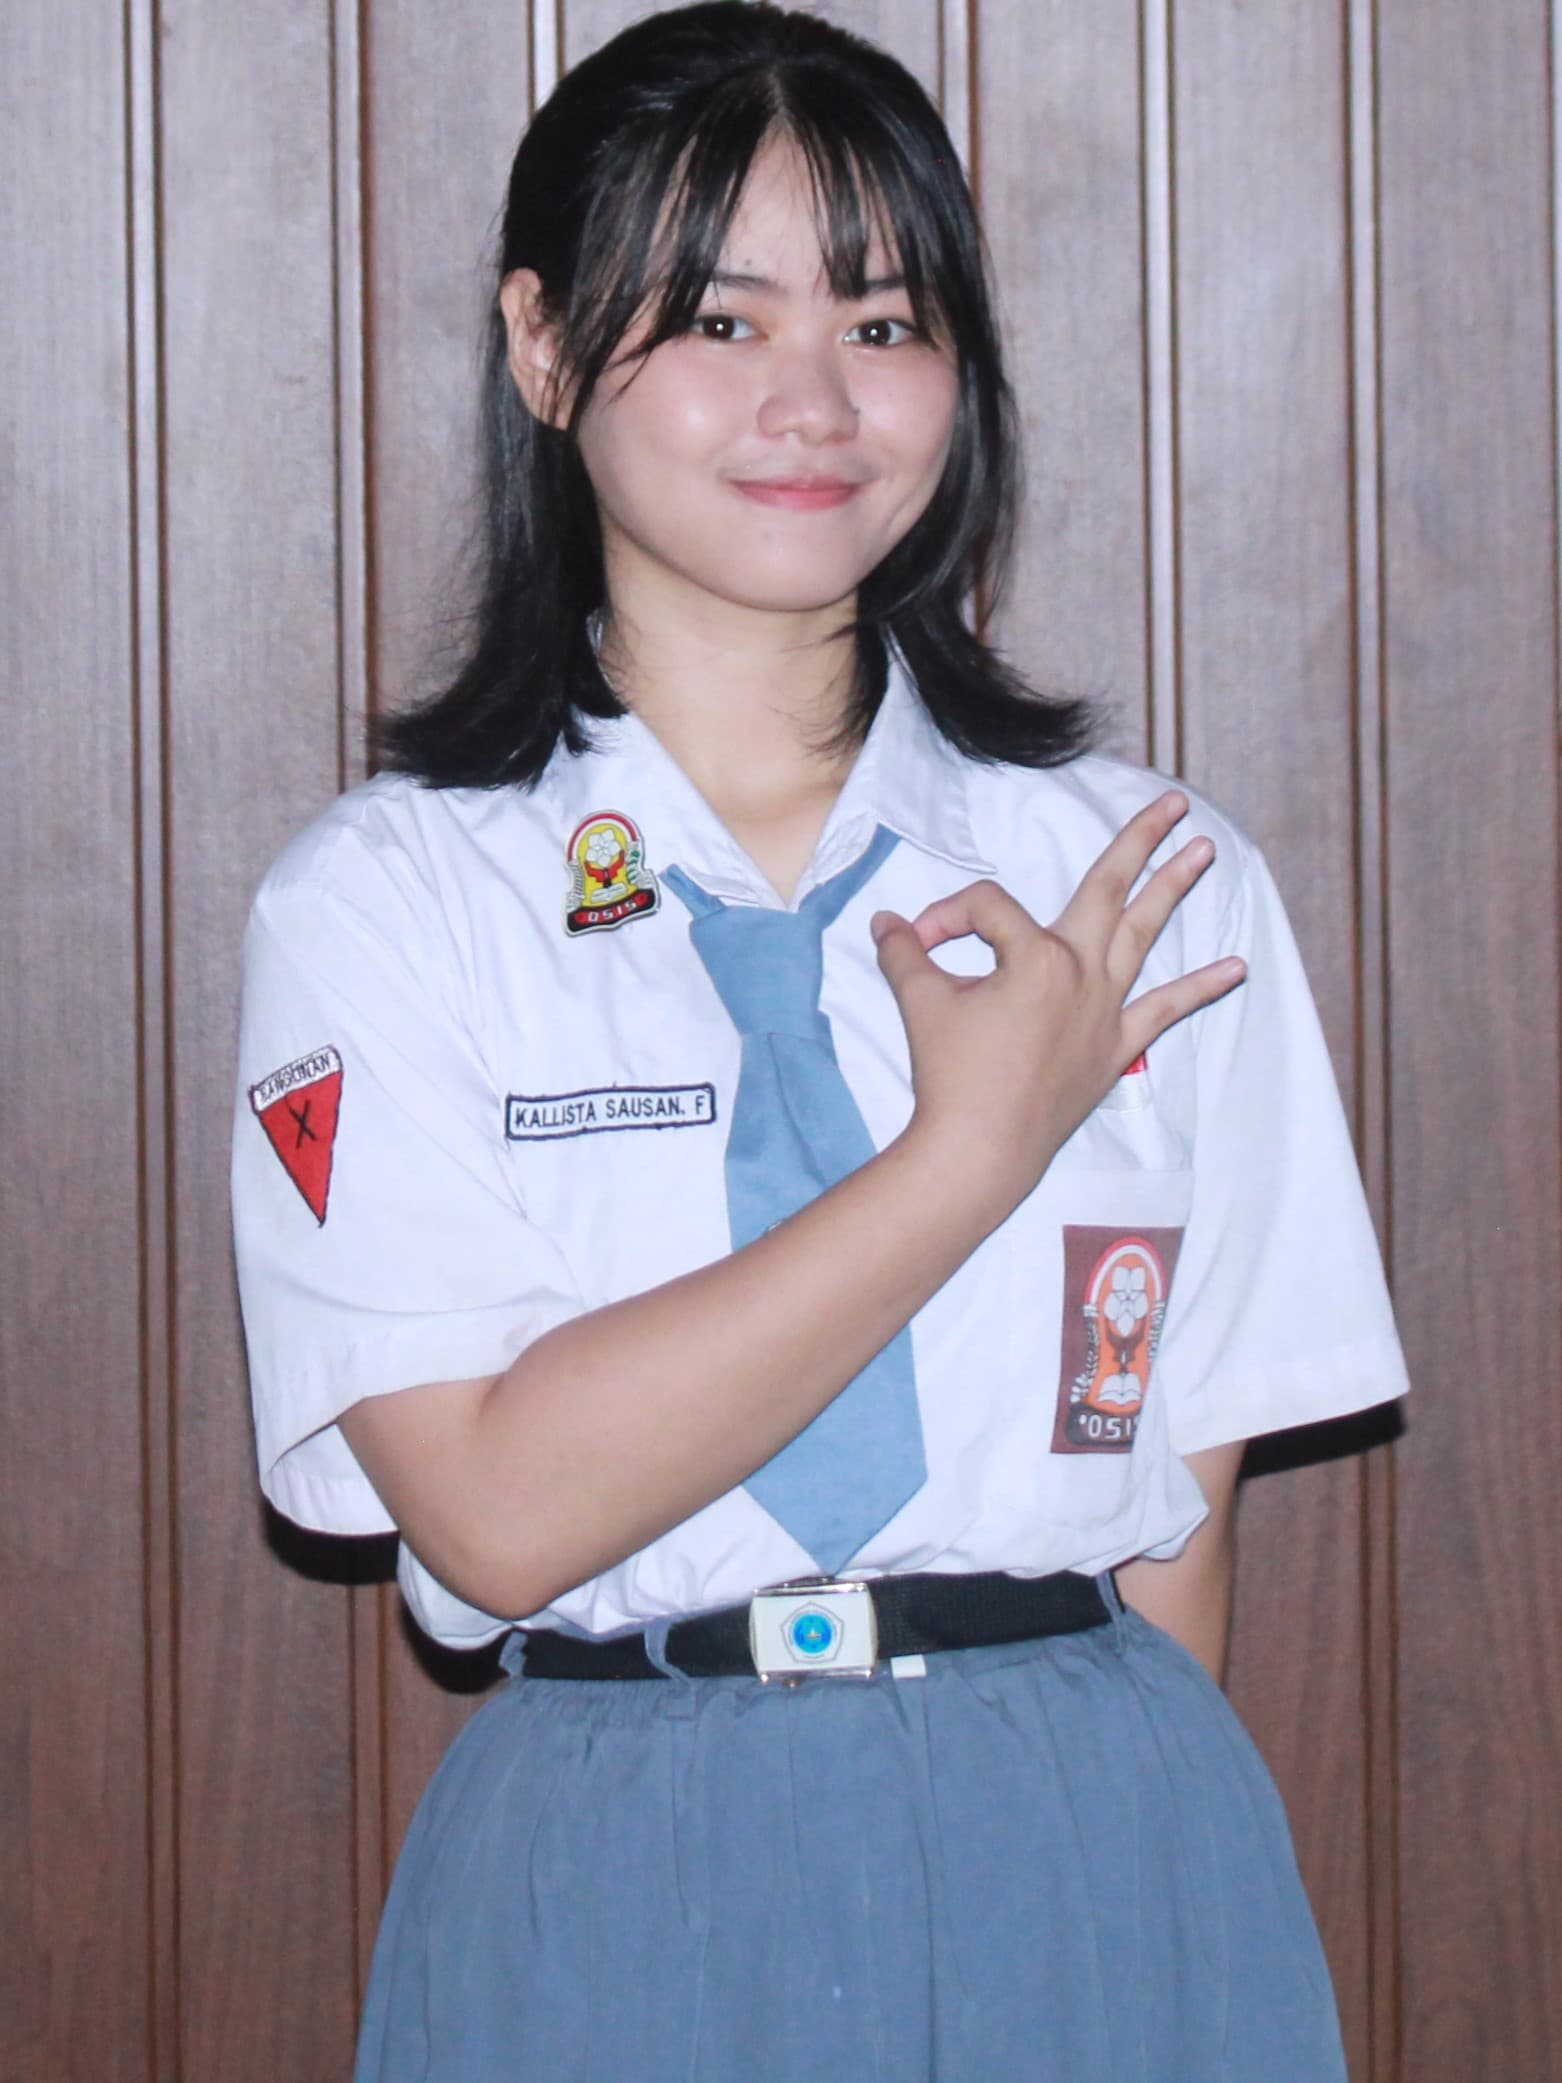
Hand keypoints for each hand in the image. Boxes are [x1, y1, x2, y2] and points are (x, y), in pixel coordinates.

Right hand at [869, 791, 1243, 1221]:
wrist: (979, 1149)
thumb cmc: (950, 1074)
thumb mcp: (920, 1003)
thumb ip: (905, 954)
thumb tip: (887, 922)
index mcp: (1034, 956)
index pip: (989, 909)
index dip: (948, 918)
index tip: (919, 944)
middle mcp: (1080, 972)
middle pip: (1109, 887)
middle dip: (1141, 840)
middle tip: (1174, 803)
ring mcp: (1105, 1009)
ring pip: (1144, 934)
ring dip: (1175, 889)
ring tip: (1206, 851)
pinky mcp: (1115, 1046)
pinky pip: (1166, 1010)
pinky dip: (1201, 989)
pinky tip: (1236, 969)